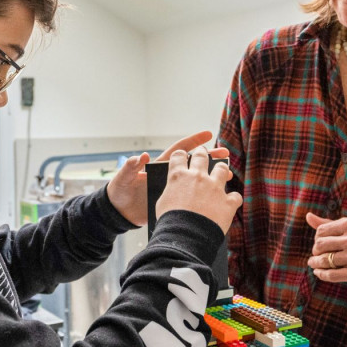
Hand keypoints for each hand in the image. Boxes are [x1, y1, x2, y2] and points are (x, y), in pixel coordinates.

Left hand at [106, 130, 228, 225]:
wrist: (119, 212)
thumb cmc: (120, 192)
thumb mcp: (123, 179)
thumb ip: (130, 167)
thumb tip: (140, 156)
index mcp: (159, 166)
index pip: (179, 150)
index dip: (193, 141)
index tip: (208, 134)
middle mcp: (169, 175)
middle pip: (193, 163)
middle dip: (209, 157)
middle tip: (225, 153)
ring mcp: (173, 188)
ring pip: (196, 180)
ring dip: (210, 176)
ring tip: (227, 175)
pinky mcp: (173, 201)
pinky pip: (192, 197)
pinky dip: (204, 196)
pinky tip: (216, 197)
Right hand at [156, 149, 241, 233]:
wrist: (185, 237)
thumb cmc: (170, 221)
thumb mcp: (163, 202)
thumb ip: (171, 191)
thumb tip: (175, 190)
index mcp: (178, 176)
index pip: (179, 155)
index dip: (181, 155)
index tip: (183, 156)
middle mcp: (197, 177)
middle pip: (201, 156)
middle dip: (202, 153)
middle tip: (203, 153)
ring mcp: (214, 187)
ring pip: (222, 169)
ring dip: (222, 170)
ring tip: (221, 172)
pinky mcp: (227, 201)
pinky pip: (235, 196)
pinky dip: (233, 200)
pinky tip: (230, 203)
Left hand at [305, 212, 346, 288]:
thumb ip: (331, 223)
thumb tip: (308, 216)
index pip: (321, 231)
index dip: (317, 239)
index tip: (320, 245)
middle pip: (320, 246)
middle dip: (315, 252)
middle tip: (316, 256)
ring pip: (325, 261)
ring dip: (316, 264)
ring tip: (315, 264)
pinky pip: (332, 275)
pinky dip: (322, 275)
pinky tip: (320, 273)